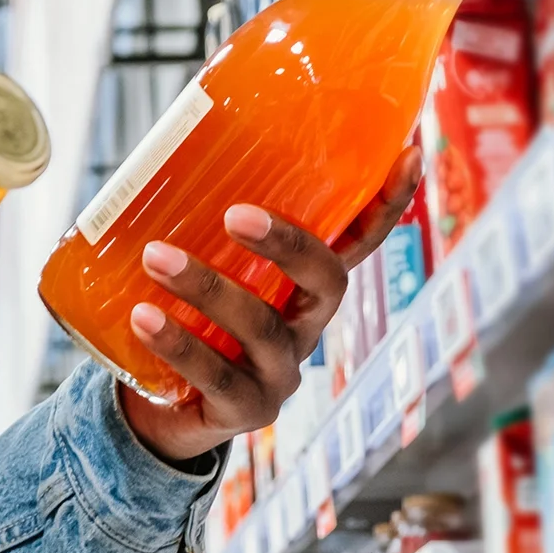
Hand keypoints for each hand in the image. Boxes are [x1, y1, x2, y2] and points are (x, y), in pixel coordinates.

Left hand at [116, 147, 422, 463]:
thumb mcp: (201, 269)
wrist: (154, 410)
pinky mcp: (244, 410)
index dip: (387, 204)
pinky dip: (178, 343)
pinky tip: (144, 316)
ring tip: (155, 256)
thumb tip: (167, 142)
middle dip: (289, 245)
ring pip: (262, 328)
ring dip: (208, 288)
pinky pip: (217, 376)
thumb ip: (200, 224)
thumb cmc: (183, 318)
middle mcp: (306, 328)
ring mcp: (281, 374)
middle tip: (234, 213)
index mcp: (305, 288)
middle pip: (327, 282)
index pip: (359, 241)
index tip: (409, 153)